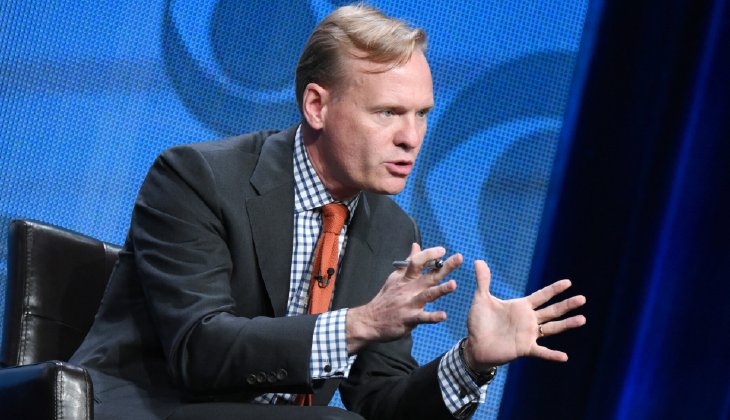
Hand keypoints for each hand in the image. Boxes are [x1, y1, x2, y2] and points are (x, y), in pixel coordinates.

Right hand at [347, 243, 462, 352]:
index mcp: (405, 279)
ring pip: (428, 295)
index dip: (430, 254)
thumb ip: (408, 262)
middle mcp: (409, 289)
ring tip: (454, 285)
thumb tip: (416, 246)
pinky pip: (423, 317)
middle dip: (445, 267)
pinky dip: (433, 317)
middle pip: (429, 275)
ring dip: (441, 290)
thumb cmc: (385, 298)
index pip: (418, 261)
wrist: (370, 320)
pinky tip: (443, 315)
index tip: (443, 250)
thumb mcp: (395, 278)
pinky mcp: (409, 319)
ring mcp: (409, 304)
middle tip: (459, 258)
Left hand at [463, 260, 585, 370]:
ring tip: (582, 319)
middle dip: (567, 304)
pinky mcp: (524, 348)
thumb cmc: (479, 323)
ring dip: (567, 324)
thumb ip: (483, 281)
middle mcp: (529, 320)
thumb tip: (478, 261)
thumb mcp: (481, 300)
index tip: (568, 282)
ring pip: (552, 328)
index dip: (554, 289)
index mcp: (521, 306)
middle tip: (583, 298)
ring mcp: (528, 334)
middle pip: (552, 310)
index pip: (542, 296)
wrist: (474, 345)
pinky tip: (564, 357)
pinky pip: (541, 352)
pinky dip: (552, 355)